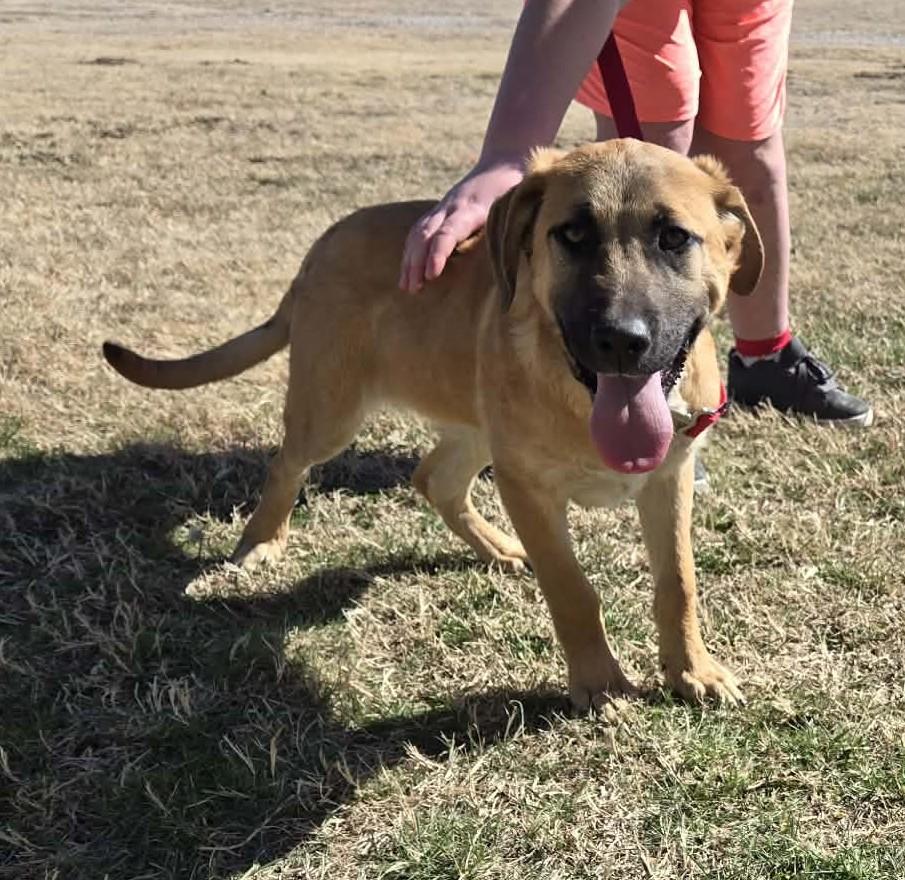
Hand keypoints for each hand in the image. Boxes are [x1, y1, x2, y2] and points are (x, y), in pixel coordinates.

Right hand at [399, 157, 524, 291]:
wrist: (504, 161)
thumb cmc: (516, 187)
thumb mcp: (518, 206)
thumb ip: (515, 228)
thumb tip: (521, 259)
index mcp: (473, 209)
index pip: (448, 232)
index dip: (438, 253)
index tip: (432, 274)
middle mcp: (452, 207)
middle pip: (426, 235)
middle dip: (416, 262)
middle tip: (413, 288)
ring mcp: (443, 207)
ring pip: (419, 233)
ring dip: (410, 260)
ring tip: (406, 286)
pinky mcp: (440, 211)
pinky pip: (419, 231)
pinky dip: (411, 251)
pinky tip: (408, 270)